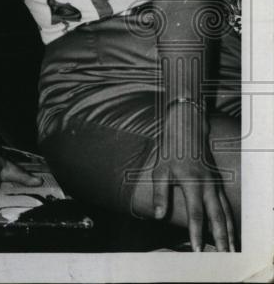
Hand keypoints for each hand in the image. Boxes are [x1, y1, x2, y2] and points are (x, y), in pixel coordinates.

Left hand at [152, 104, 235, 250]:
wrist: (187, 132)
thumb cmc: (171, 152)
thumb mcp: (160, 170)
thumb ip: (160, 194)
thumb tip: (158, 215)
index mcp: (193, 184)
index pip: (196, 214)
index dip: (197, 233)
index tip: (198, 250)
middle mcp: (208, 187)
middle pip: (217, 218)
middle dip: (221, 239)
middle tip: (224, 257)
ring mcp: (216, 186)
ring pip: (226, 213)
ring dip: (229, 233)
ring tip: (231, 251)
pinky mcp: (218, 186)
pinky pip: (226, 207)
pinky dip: (230, 222)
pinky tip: (230, 233)